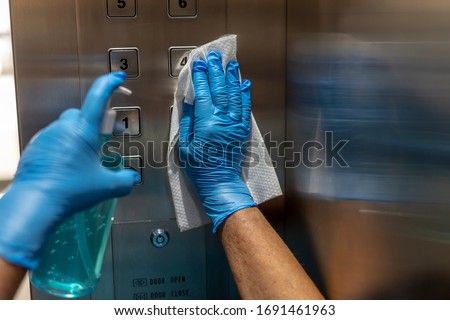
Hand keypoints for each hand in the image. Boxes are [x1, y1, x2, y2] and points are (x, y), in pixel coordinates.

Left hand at [0, 72, 138, 268]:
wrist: (36, 203)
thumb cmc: (72, 190)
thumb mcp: (107, 187)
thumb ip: (125, 180)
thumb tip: (131, 178)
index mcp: (83, 130)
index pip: (98, 97)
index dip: (110, 85)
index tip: (118, 78)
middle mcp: (63, 128)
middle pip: (83, 114)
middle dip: (97, 122)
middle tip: (107, 137)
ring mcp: (46, 136)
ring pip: (67, 127)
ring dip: (80, 136)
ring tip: (87, 158)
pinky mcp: (35, 147)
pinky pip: (54, 140)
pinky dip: (65, 146)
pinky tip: (69, 166)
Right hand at [179, 51, 255, 232]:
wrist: (220, 183)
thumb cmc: (199, 167)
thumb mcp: (184, 145)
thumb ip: (187, 122)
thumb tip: (189, 102)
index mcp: (206, 123)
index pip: (203, 93)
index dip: (200, 76)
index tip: (198, 63)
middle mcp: (223, 120)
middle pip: (220, 89)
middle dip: (216, 71)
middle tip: (213, 56)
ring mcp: (235, 124)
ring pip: (234, 95)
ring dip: (231, 77)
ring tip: (230, 64)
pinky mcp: (242, 130)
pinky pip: (245, 107)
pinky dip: (245, 94)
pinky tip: (244, 83)